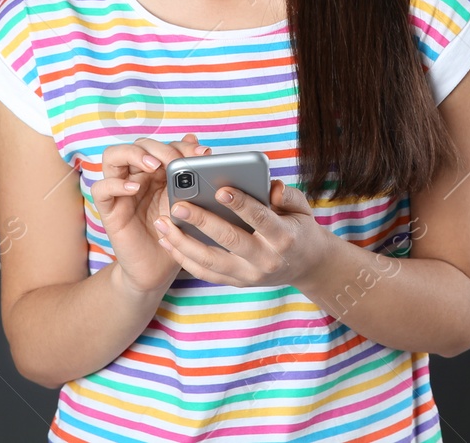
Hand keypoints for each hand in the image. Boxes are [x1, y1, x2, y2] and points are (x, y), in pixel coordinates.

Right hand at [91, 134, 209, 294]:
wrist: (160, 269)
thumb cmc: (175, 235)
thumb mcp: (190, 204)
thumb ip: (192, 177)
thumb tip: (201, 146)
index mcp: (157, 172)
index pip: (163, 145)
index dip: (181, 145)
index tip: (201, 154)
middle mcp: (137, 176)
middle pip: (138, 145)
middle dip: (160, 148)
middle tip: (176, 161)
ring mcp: (120, 191)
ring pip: (113, 156)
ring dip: (134, 155)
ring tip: (153, 166)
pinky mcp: (109, 210)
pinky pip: (101, 188)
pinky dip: (116, 184)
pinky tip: (135, 188)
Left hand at [154, 178, 331, 288]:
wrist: (307, 266)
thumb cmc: (300, 228)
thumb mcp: (303, 208)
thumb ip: (288, 195)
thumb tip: (271, 188)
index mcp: (284, 237)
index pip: (260, 218)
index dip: (241, 204)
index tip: (220, 189)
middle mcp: (266, 259)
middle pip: (229, 240)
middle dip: (202, 222)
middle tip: (178, 205)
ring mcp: (249, 275)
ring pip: (210, 261)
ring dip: (182, 243)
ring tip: (162, 223)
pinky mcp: (237, 282)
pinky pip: (205, 273)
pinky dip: (184, 259)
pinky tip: (167, 241)